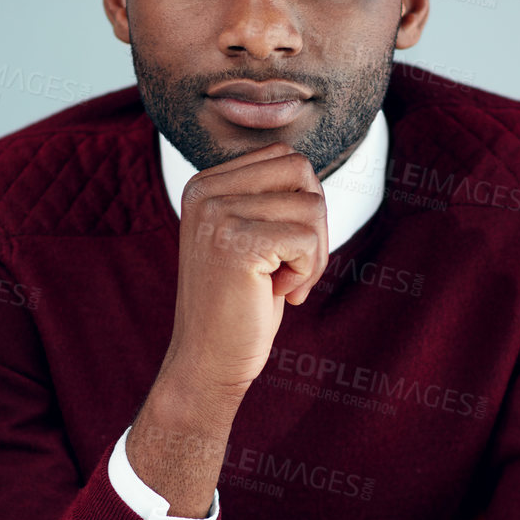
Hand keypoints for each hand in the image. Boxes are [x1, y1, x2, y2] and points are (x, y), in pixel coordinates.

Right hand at [162, 141, 328, 397]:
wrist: (207, 361)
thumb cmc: (238, 304)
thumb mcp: (249, 236)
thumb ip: (267, 197)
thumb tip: (305, 167)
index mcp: (204, 184)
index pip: (285, 158)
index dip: (303, 202)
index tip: (283, 248)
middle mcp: (204, 191)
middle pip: (301, 170)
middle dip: (315, 221)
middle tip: (295, 265)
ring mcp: (216, 215)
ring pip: (311, 205)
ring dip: (315, 253)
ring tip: (284, 284)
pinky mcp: (236, 243)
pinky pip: (308, 238)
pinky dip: (308, 271)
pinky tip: (280, 293)